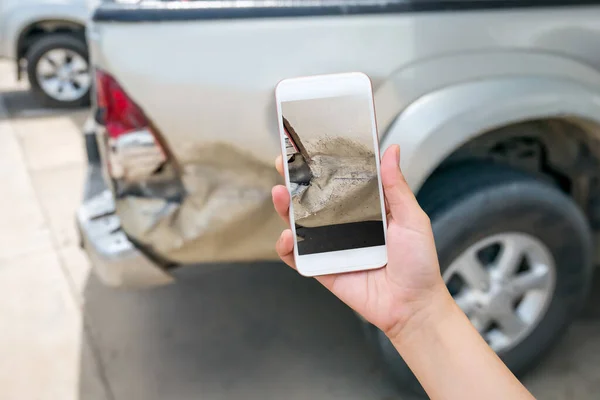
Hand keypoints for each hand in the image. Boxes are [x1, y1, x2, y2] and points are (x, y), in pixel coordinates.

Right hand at [272, 144, 448, 337]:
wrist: (413, 305)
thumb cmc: (418, 263)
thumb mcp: (411, 219)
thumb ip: (396, 186)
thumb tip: (391, 151)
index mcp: (365, 209)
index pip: (338, 182)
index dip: (322, 166)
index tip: (308, 148)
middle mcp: (345, 225)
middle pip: (313, 199)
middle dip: (295, 181)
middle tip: (284, 164)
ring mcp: (332, 247)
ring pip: (301, 224)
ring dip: (285, 208)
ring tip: (280, 194)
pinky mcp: (322, 269)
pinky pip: (298, 257)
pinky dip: (287, 248)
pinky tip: (287, 236)